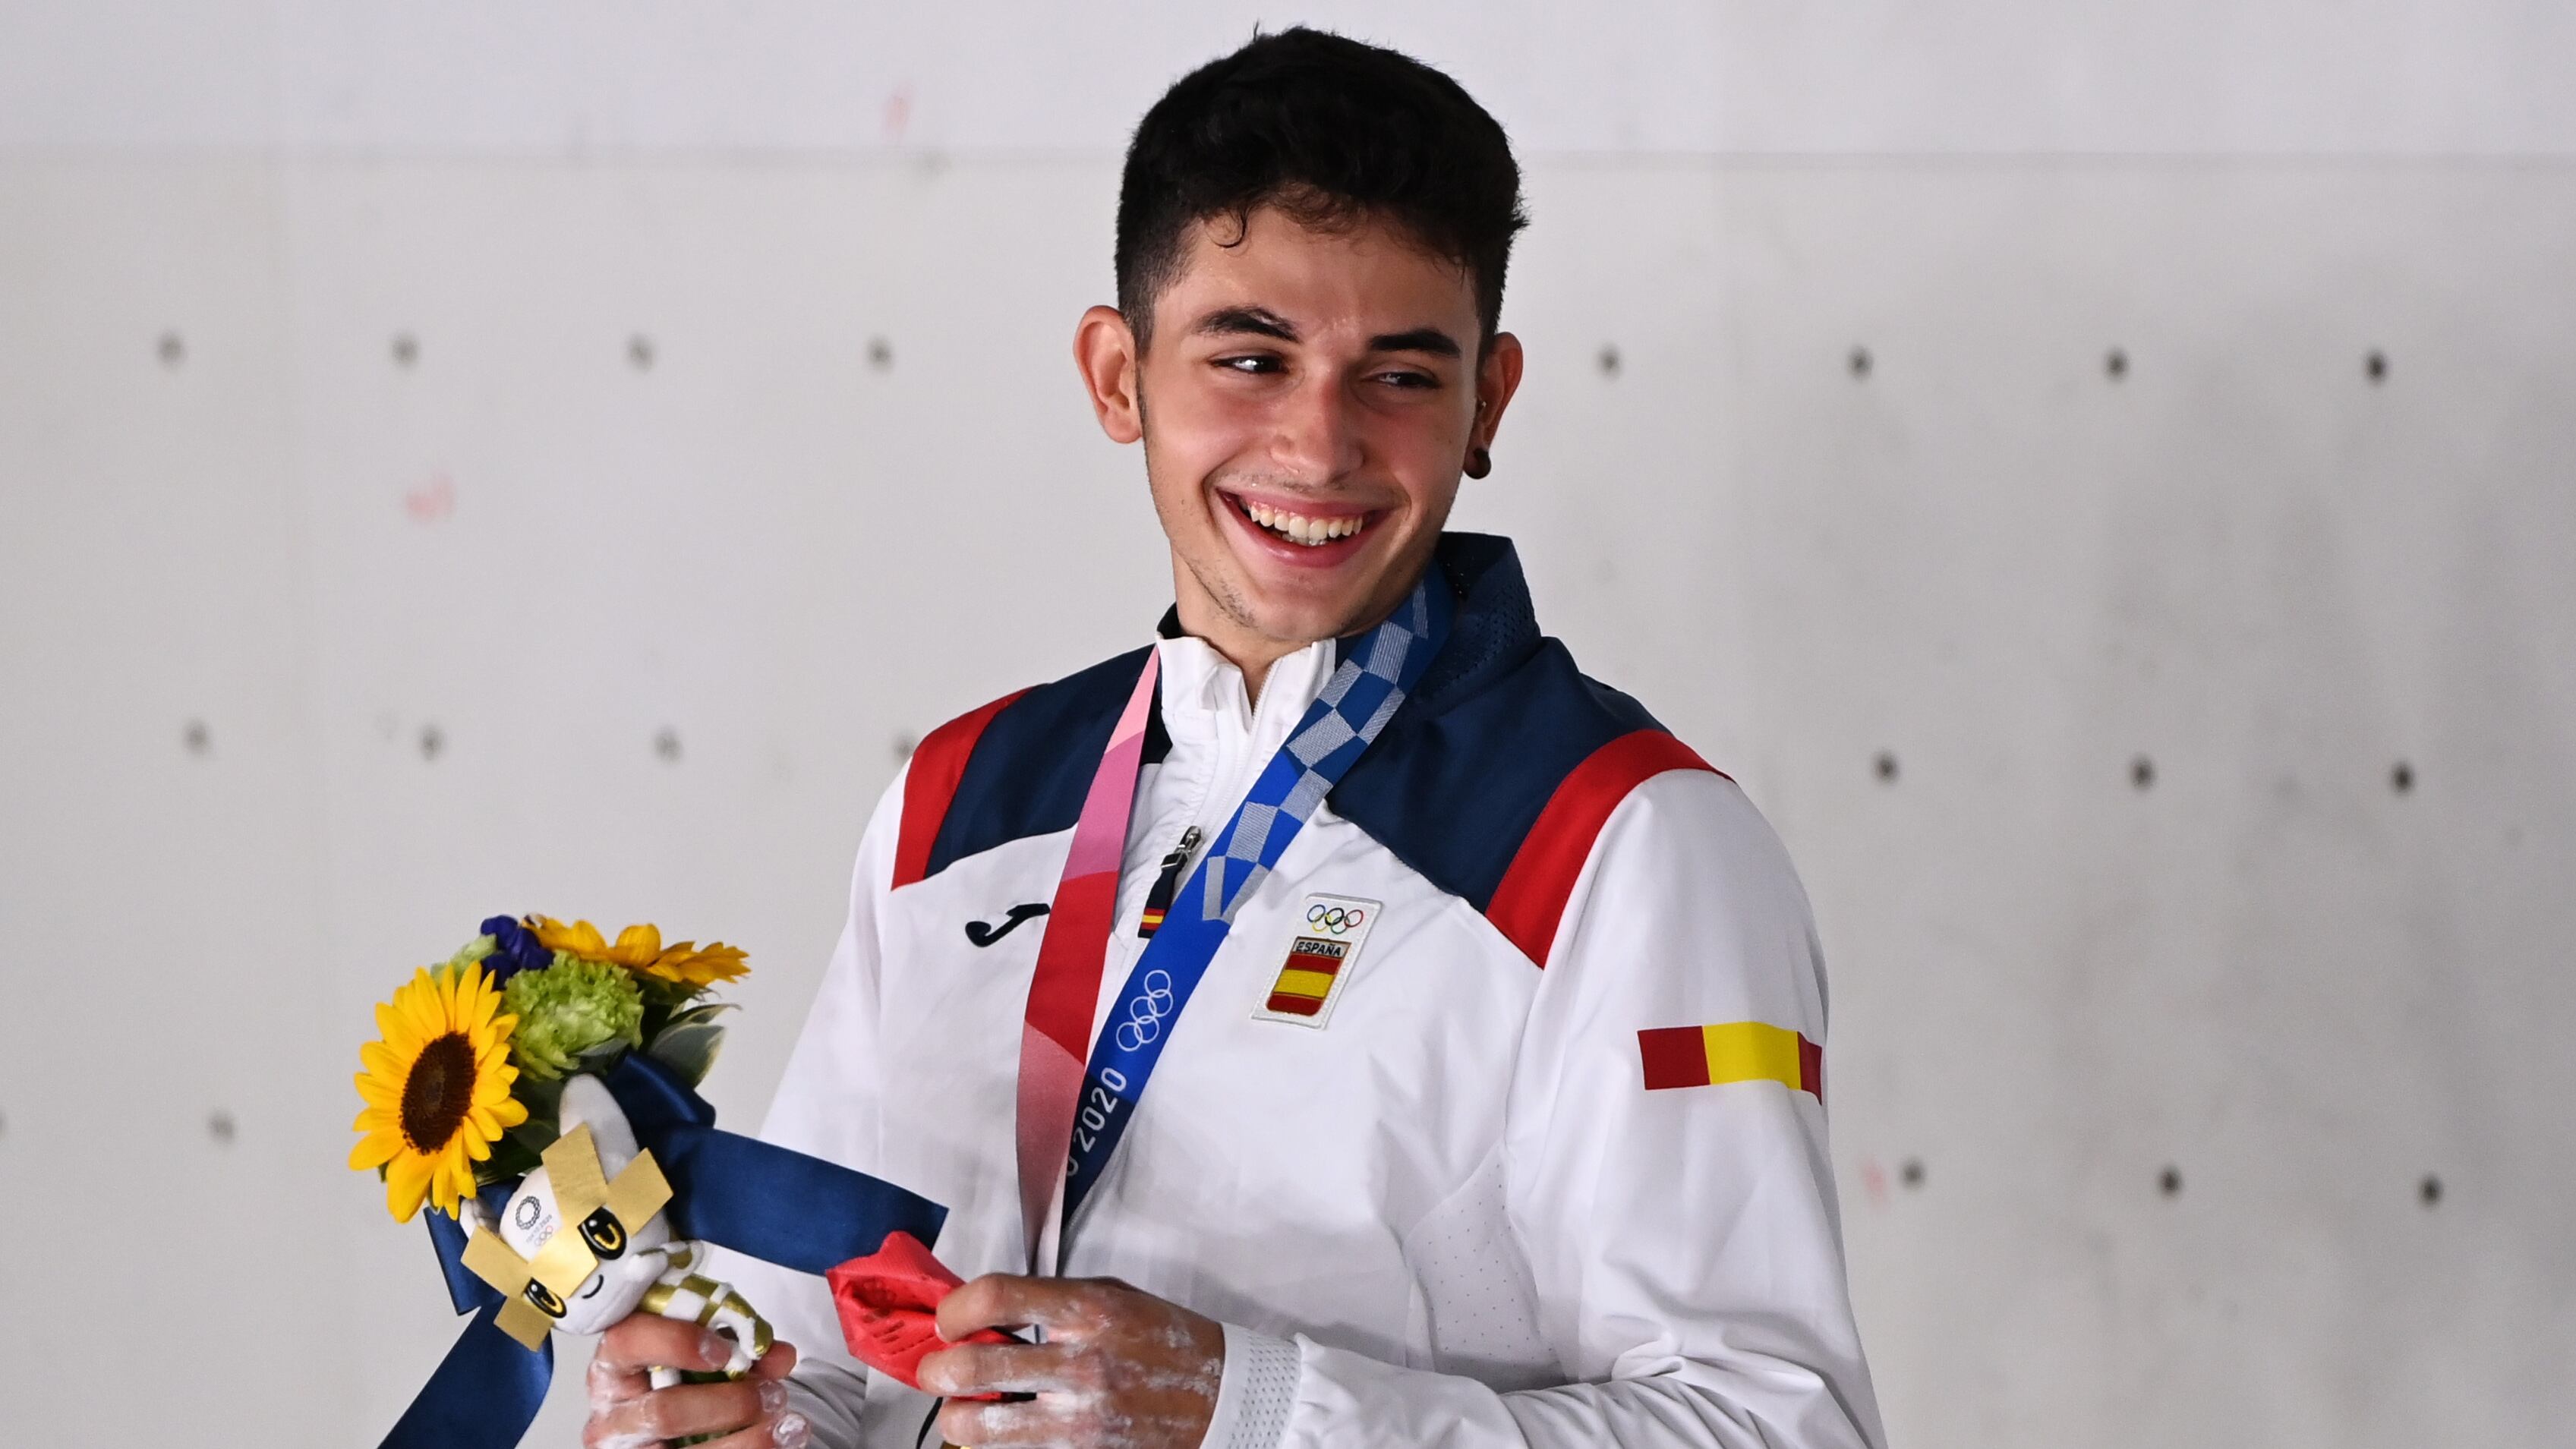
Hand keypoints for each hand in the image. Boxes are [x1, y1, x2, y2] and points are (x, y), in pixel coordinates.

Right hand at [584, 1314, 808, 1448]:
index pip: (628, 1341)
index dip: (678, 1342)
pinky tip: (779, 1441)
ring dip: (747, 1438)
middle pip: (664, 1412)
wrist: (668, 1426)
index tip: (725, 1351)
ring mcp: (628, 1448)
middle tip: (772, 1395)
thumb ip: (737, 1344)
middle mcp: (613, 1413)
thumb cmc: (680, 1378)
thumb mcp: (703, 1352)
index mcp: (616, 1364)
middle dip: (729, 1404)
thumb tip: (778, 1355)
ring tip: (782, 1423)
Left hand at [918, 1275, 1223, 1447]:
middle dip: (936, 1371)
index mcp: (1089, 1309)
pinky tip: (1004, 1426)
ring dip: (955, 1417)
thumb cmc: (1162, 1338)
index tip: (949, 1320)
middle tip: (935, 1370)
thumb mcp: (1110, 1296)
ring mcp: (1081, 1416)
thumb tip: (980, 1312)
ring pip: (981, 1425)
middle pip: (973, 1366)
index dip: (955, 1309)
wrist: (1219, 1394)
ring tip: (960, 1408)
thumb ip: (1048, 1300)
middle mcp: (1082, 1363)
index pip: (996, 1297)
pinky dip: (998, 1440)